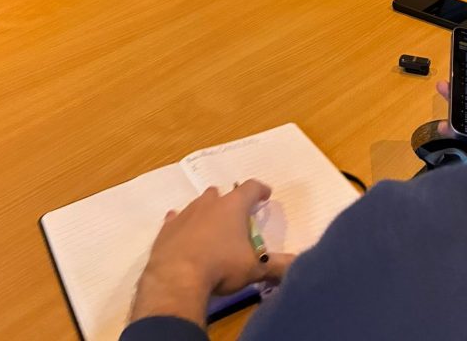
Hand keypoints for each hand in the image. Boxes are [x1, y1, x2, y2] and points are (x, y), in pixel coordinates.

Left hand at [129, 180, 293, 327]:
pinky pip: (175, 220)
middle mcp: (209, 204)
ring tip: (210, 223)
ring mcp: (185, 214)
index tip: (265, 194)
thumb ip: (278, 265)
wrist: (177, 278)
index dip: (260, 190)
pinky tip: (180, 229)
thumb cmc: (221, 266)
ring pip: (197, 204)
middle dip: (228, 201)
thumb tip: (300, 264)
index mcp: (233, 207)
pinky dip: (181, 224)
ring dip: (205, 211)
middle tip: (234, 213)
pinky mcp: (166, 230)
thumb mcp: (255, 268)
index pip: (251, 188)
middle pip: (220, 194)